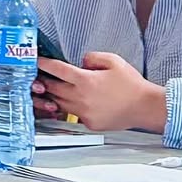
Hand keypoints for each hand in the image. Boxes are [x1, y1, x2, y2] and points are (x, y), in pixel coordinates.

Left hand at [35, 53, 167, 132]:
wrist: (145, 107)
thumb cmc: (131, 84)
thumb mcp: (113, 61)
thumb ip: (92, 58)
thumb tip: (80, 63)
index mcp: (86, 81)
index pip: (57, 70)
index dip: (44, 64)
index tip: (36, 60)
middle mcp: (81, 98)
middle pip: (53, 88)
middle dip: (44, 81)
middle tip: (38, 75)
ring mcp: (84, 113)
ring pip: (60, 103)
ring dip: (53, 95)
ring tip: (49, 88)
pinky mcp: (89, 123)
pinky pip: (73, 114)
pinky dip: (69, 107)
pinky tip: (71, 101)